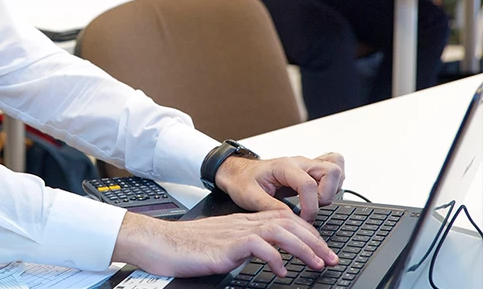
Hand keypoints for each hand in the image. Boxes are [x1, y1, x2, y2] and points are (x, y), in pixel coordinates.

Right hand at [112, 209, 338, 277]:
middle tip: (331, 258)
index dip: (307, 232)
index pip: (283, 218)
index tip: (323, 249)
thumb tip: (265, 257)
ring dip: (303, 247)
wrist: (156, 243)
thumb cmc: (183, 248)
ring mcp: (233, 234)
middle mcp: (241, 224)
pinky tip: (281, 271)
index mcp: (241, 222)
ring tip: (316, 264)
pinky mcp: (224, 246)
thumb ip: (242, 247)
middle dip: (314, 240)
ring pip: (278, 230)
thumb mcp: (220, 244)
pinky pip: (257, 246)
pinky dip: (274, 257)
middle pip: (287, 221)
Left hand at [215, 153, 345, 222]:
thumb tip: (290, 219)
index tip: (303, 219)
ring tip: (316, 202)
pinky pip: (333, 169)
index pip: (309, 184)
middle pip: (332, 171)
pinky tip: (320, 195)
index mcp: (284, 166)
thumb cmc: (242, 181)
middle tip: (312, 209)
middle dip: (327, 195)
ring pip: (336, 168)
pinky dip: (334, 183)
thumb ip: (270, 206)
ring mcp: (307, 165)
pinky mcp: (310, 171)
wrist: (237, 172)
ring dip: (333, 189)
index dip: (310, 206)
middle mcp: (299, 162)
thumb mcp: (249, 196)